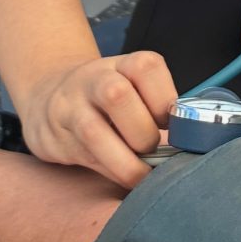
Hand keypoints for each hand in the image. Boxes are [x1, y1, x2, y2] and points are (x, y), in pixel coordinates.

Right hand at [19, 51, 176, 187]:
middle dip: (143, 132)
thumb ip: (157, 105)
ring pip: (94, 131)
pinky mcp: (57, 138)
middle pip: (117, 95)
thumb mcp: (131, 86)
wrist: (49, 97)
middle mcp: (94, 79)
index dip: (164, 98)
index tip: (171, 122)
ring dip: (126, 160)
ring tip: (142, 173)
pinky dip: (112, 172)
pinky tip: (126, 177)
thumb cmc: (108, 99)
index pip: (147, 67)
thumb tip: (191, 139)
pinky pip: (85, 158)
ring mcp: (71, 107)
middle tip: (154, 148)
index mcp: (122, 64)